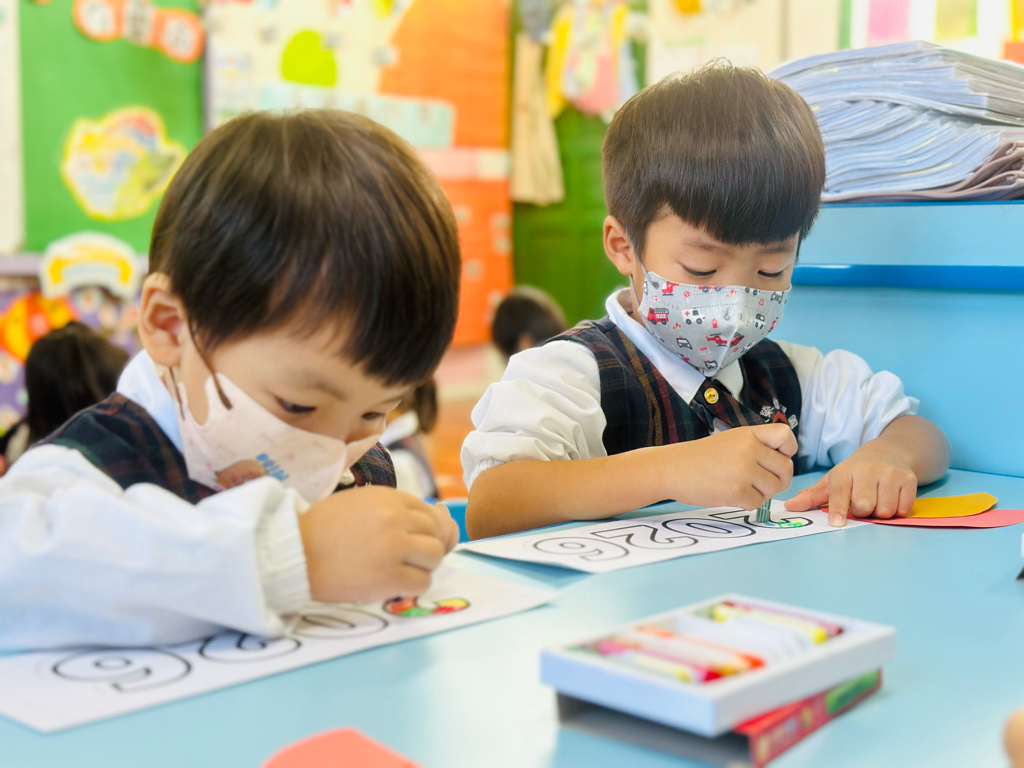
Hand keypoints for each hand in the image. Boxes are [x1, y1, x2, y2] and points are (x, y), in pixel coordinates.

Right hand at [299, 486, 454, 603]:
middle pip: (435, 533)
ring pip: (434, 556)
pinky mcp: (389, 577)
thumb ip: (398, 509)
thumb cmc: (321, 528)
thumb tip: (443, 513)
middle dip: (425, 547)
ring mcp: (395, 548)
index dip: (424, 529)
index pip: (428, 512)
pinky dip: (413, 585)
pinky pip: (423, 582)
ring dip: (422, 566)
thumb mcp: (361, 504)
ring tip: (399, 570)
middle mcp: (396, 519)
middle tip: (403, 558)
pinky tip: (394, 584)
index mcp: (388, 498)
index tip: (409, 540)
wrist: (292, 552)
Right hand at [663, 424, 797, 509]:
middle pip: (785, 469)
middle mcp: (749, 450)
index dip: (788, 450)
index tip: (778, 458)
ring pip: (774, 488)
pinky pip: (758, 503)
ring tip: (741, 487)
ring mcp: (744, 471)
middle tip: (762, 482)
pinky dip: (747, 503)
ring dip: (762, 493)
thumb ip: (756, 446)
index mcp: (748, 434)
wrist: (672, 469)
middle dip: (778, 479)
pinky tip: (731, 495)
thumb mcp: (730, 440)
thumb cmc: (700, 457)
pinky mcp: (737, 491)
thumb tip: (783, 462)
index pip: (785, 436)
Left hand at [784, 444, 916, 526]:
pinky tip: (891, 497)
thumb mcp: (833, 480)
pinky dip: (897, 509)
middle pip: (863, 506)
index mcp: (844, 471)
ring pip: (884, 510)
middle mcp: (867, 470)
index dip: (838, 509)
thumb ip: (812, 496)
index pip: (840, 493)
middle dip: (862, 512)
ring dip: (880, 512)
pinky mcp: (909, 479)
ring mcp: (890, 473)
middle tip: (862, 503)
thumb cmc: (856, 472)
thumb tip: (790, 507)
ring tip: (877, 499)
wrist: (889, 452)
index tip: (836, 523)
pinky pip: (902, 509)